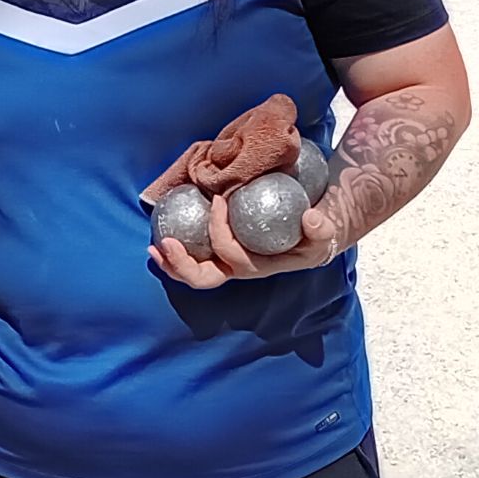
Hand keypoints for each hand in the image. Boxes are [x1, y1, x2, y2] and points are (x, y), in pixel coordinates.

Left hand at [148, 185, 340, 288]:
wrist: (314, 232)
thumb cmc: (314, 233)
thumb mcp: (324, 232)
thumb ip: (320, 228)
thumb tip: (309, 218)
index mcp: (258, 266)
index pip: (232, 255)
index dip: (220, 231)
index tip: (218, 199)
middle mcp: (238, 268)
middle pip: (204, 278)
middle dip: (181, 265)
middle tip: (164, 243)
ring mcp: (227, 263)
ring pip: (194, 273)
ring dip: (171, 263)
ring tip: (154, 246)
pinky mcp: (220, 252)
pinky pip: (194, 257)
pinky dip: (176, 251)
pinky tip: (162, 236)